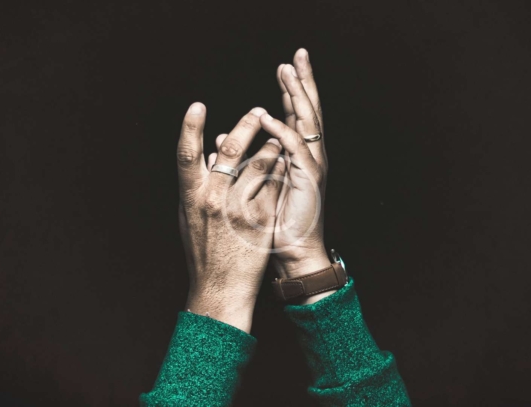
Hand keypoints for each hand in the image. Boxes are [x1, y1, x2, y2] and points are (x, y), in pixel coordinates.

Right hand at [177, 103, 284, 332]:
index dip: (190, 128)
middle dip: (246, 126)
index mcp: (191, 197)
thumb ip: (198, 185)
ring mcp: (239, 209)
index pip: (187, 154)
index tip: (197, 106)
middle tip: (258, 110)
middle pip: (231, 152)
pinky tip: (286, 161)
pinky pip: (275, 185)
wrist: (220, 286)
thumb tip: (209, 154)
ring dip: (271, 145)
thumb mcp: (190, 217)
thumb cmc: (202, 249)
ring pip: (260, 165)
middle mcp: (213, 200)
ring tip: (277, 135)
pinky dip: (281, 170)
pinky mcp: (261, 218)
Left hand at [260, 49, 332, 302]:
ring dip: (297, 96)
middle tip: (298, 54)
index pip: (296, 114)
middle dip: (304, 81)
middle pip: (309, 110)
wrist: (294, 252)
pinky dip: (283, 132)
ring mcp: (312, 167)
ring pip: (307, 123)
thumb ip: (242, 157)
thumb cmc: (274, 222)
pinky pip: (296, 151)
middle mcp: (309, 156)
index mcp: (297, 155)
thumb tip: (218, 140)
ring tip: (287, 72)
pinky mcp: (308, 181)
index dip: (292, 90)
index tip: (285, 66)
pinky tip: (269, 118)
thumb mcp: (255, 184)